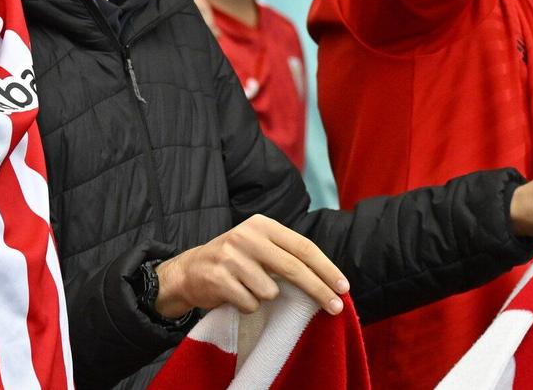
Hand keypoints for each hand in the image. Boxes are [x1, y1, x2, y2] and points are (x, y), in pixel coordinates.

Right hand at [152, 215, 348, 319]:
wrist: (189, 271)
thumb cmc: (233, 262)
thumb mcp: (258, 247)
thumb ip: (285, 254)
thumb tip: (327, 280)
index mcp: (262, 225)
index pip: (303, 246)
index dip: (326, 268)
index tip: (343, 287)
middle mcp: (247, 236)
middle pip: (294, 268)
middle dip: (318, 290)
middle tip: (336, 308)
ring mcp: (231, 257)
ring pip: (270, 292)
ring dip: (264, 298)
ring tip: (248, 289)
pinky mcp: (219, 278)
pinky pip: (250, 304)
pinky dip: (247, 306)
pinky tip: (235, 296)